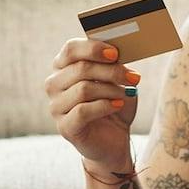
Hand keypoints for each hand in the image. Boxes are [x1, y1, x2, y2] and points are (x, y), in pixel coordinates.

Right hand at [45, 37, 138, 168]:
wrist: (113, 139)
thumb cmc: (113, 105)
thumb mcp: (116, 81)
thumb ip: (113, 65)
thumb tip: (117, 53)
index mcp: (62, 67)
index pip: (71, 49)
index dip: (93, 48)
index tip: (115, 53)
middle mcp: (54, 84)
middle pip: (81, 69)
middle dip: (111, 71)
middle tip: (134, 77)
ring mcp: (56, 106)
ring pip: (84, 89)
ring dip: (111, 89)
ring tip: (128, 93)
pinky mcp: (64, 126)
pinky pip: (83, 111)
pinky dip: (105, 106)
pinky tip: (118, 104)